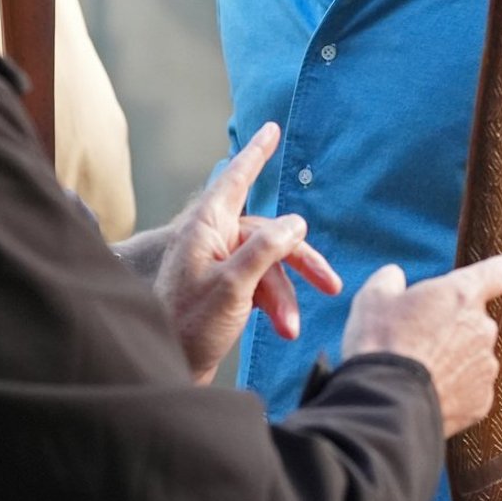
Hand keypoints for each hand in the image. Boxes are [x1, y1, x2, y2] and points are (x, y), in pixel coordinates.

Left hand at [154, 123, 340, 382]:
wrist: (169, 371)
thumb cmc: (190, 326)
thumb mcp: (234, 285)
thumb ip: (265, 248)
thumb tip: (295, 222)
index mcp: (206, 227)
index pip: (235, 179)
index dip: (256, 154)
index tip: (271, 129)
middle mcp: (211, 240)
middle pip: (269, 235)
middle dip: (300, 262)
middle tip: (332, 284)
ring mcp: (218, 265)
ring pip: (269, 265)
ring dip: (285, 297)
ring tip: (291, 329)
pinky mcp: (224, 291)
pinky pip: (261, 285)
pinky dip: (275, 306)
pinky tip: (284, 329)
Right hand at [341, 252, 501, 435]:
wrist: (387, 405)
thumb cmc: (380, 344)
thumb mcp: (373, 299)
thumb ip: (389, 280)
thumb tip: (394, 278)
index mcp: (461, 295)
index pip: (499, 271)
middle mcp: (483, 328)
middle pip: (473, 322)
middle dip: (451, 328)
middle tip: (416, 341)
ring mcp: (486, 366)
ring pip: (472, 357)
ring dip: (452, 360)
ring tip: (418, 372)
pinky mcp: (483, 401)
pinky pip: (470, 389)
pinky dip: (453, 389)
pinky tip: (428, 394)